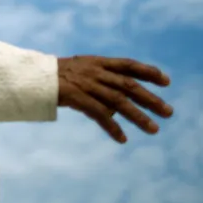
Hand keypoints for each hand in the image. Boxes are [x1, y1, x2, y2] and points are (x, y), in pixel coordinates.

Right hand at [57, 55, 173, 142]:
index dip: (148, 71)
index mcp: (98, 62)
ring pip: (119, 101)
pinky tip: (122, 139)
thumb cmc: (57, 76)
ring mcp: (87, 85)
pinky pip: (99, 114)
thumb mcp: (81, 71)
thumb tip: (118, 110)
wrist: (34, 77)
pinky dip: (112, 127)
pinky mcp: (77, 98)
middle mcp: (96, 72)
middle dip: (151, 99)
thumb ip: (101, 83)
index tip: (166, 81)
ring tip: (154, 129)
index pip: (128, 64)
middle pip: (129, 85)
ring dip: (138, 116)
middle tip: (169, 112)